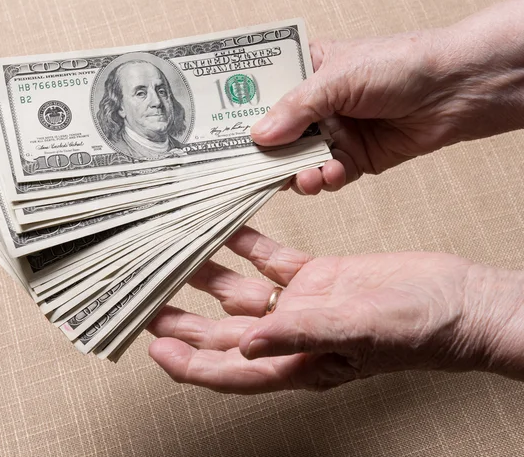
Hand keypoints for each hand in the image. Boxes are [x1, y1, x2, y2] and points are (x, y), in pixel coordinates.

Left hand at [148, 227, 523, 393]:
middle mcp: (292, 335)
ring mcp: (303, 303)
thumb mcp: (356, 332)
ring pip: (243, 292)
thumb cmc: (416, 330)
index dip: (190, 365)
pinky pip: (272, 260)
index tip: (156, 348)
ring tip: (176, 260)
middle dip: (185, 321)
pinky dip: (248, 245)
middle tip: (149, 304)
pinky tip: (227, 231)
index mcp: (297, 362)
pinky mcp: (317, 276)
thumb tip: (248, 344)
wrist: (451, 300)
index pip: (230, 371)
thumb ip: (300, 335)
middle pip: (224, 332)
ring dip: (210, 278)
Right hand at [254, 0, 523, 193]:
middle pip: (276, 135)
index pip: (263, 95)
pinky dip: (325, 180)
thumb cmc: (398, 65)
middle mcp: (316, 106)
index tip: (220, 135)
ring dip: (296, 173)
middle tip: (253, 169)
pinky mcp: (353, 159)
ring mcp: (334, 133)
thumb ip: (296, 109)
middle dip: (267, 154)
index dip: (242, 114)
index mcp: (306, 72)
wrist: (454, 90)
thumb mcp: (338, 78)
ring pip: (299, 162)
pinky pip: (327, 176)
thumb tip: (258, 137)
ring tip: (302, 176)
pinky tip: (330, 175)